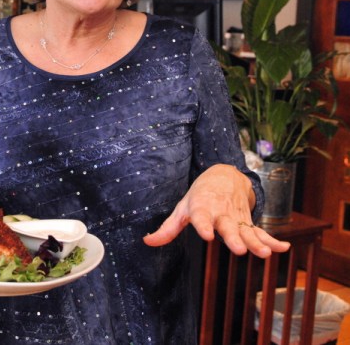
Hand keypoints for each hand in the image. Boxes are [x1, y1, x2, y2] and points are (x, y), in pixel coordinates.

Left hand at [143, 164, 290, 257]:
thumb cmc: (199, 196)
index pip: (201, 217)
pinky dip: (272, 240)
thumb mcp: (182, 208)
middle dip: (234, 237)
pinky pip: (262, 231)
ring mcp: (237, 217)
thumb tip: (147, 242)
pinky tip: (283, 249)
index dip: (204, 225)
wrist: (224, 175)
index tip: (207, 235)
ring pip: (248, 231)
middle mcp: (221, 213)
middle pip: (228, 226)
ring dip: (257, 242)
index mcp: (202, 208)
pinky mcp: (249, 221)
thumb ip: (167, 228)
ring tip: (264, 254)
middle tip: (239, 249)